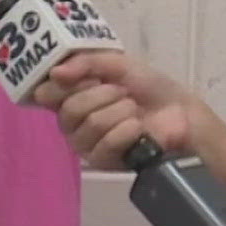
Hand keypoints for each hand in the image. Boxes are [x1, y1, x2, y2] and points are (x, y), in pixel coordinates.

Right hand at [31, 51, 200, 170]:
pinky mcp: (100, 162)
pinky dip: (127, 131)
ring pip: (90, 124)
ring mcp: (83, 143)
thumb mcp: (119, 64)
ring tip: (134, 110)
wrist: (180, 113)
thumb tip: (55, 73)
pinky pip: (105, 144)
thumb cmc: (149, 87)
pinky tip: (138, 128)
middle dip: (103, 95)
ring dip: (120, 112)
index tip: (90, 77)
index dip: (66, 83)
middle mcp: (70, 120)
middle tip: (122, 93)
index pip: (45, 93)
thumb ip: (87, 63)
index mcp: (68, 96)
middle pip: (69, 108)